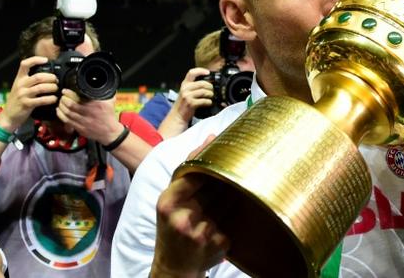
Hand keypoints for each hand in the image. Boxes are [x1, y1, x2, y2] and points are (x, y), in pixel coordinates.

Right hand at [0, 56, 58, 131]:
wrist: (8, 116)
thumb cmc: (17, 100)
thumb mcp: (20, 87)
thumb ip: (30, 80)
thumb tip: (46, 74)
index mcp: (19, 78)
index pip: (25, 64)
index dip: (36, 60)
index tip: (46, 60)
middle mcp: (20, 85)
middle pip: (38, 76)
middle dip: (51, 77)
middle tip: (56, 80)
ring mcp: (23, 95)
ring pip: (41, 87)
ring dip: (52, 87)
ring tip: (56, 89)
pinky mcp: (26, 104)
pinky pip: (41, 100)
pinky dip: (50, 99)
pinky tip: (54, 98)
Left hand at [56, 89, 123, 144]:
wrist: (110, 132)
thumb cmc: (109, 116)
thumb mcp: (110, 101)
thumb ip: (103, 93)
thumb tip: (98, 83)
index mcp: (96, 105)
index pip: (78, 98)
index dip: (69, 93)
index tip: (65, 91)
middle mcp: (89, 113)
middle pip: (70, 105)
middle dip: (63, 99)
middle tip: (62, 96)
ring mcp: (83, 121)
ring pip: (67, 113)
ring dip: (61, 106)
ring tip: (60, 102)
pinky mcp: (79, 128)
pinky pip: (66, 121)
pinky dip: (61, 115)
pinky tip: (59, 111)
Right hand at [152, 135, 228, 276]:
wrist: (175, 266)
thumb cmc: (171, 227)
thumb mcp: (169, 199)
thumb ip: (187, 171)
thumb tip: (210, 137)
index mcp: (167, 203)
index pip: (194, 171)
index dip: (211, 160)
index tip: (223, 149)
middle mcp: (184, 218)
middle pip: (215, 185)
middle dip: (225, 177)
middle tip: (235, 167)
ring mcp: (203, 232)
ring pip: (230, 200)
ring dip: (235, 193)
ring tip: (231, 193)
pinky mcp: (220, 243)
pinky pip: (235, 219)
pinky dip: (235, 214)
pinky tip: (229, 218)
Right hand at [171, 68, 214, 122]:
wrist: (177, 116)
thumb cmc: (184, 104)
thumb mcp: (186, 92)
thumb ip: (194, 86)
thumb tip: (209, 82)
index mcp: (184, 84)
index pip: (191, 73)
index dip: (200, 71)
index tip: (208, 72)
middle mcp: (185, 88)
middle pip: (202, 83)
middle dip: (210, 87)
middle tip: (212, 90)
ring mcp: (187, 96)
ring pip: (204, 92)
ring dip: (210, 94)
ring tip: (211, 97)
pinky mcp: (191, 103)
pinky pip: (204, 100)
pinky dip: (209, 102)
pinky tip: (209, 103)